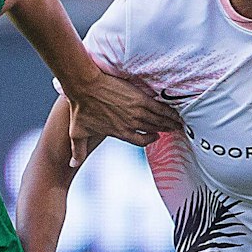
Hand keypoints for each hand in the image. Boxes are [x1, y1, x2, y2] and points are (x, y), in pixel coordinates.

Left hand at [65, 71, 179, 166]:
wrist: (84, 87)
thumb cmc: (80, 108)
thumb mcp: (77, 133)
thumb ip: (78, 151)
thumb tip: (71, 164)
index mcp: (120, 132)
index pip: (140, 140)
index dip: (150, 139)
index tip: (156, 136)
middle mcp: (131, 124)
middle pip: (154, 129)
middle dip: (165, 130)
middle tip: (175, 129)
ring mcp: (137, 111)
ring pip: (159, 119)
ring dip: (170, 122)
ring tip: (179, 122)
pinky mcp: (140, 98)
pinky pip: (159, 107)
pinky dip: (168, 111)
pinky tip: (176, 112)